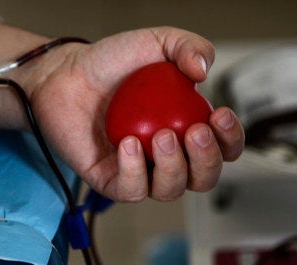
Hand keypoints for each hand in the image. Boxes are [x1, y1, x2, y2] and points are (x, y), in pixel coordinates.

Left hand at [30, 27, 244, 201]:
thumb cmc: (112, 63)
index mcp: (187, 129)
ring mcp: (140, 171)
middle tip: (193, 131)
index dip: (230, 140)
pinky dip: (134, 171)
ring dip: (173, 167)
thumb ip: (189, 46)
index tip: (218, 115)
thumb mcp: (158, 42)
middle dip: (207, 160)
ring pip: (170, 190)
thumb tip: (204, 71)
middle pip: (203, 179)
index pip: (223, 149)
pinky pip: (132, 190)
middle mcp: (167, 156)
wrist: (66, 74)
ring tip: (160, 136)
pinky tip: (128, 144)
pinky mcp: (110, 180)